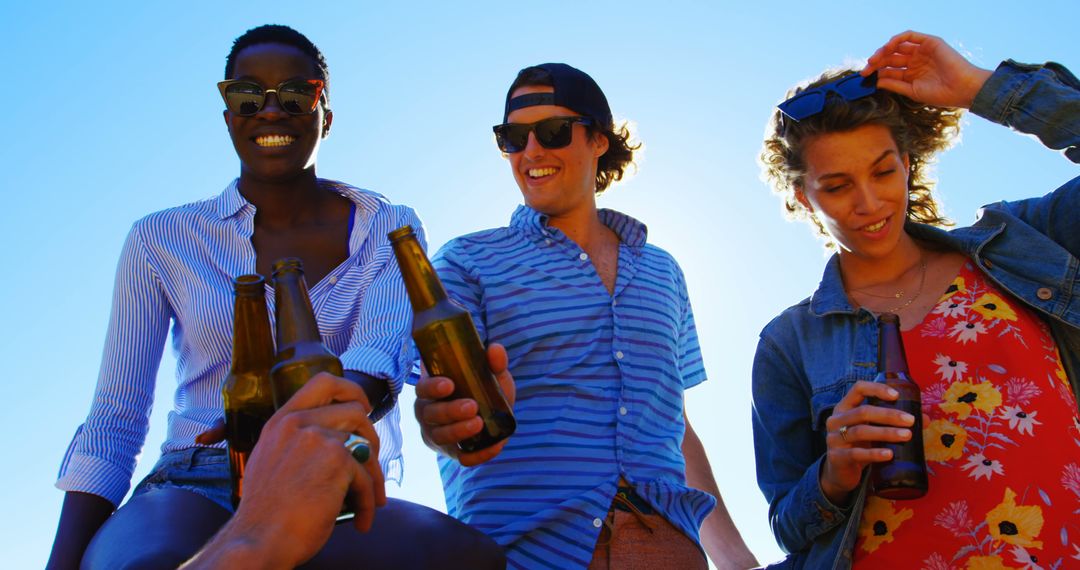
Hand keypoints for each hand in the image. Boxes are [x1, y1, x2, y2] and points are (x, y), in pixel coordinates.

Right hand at [185, 372, 384, 568]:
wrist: (258, 540)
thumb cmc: (266, 513)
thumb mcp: (271, 463)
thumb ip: (297, 445)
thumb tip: (340, 445)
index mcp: (282, 422)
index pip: (323, 382)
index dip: (351, 391)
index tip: (362, 408)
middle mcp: (298, 424)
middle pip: (356, 411)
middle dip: (372, 439)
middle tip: (369, 466)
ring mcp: (318, 439)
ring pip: (366, 445)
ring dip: (374, 476)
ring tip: (370, 498)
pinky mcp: (337, 460)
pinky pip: (366, 477)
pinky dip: (368, 501)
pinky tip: (363, 520)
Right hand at [414, 343, 515, 466]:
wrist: (492, 411)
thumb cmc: (482, 387)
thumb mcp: (490, 373)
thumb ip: (494, 362)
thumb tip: (495, 349)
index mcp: (430, 390)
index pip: (423, 389)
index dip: (432, 388)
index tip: (449, 385)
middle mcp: (428, 413)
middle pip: (430, 415)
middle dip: (450, 411)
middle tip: (472, 406)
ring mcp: (438, 434)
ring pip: (441, 437)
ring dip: (459, 431)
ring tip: (479, 423)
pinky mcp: (453, 452)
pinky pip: (462, 458)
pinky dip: (478, 454)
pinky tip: (495, 445)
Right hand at [820, 381, 915, 504]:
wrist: (840, 473)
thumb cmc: (859, 446)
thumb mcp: (873, 432)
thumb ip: (893, 423)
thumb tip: (924, 419)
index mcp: (844, 408)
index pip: (858, 389)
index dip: (877, 389)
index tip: (896, 396)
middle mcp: (836, 420)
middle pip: (862, 412)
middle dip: (888, 415)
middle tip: (910, 421)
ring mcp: (834, 439)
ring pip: (861, 431)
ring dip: (886, 433)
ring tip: (906, 436)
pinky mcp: (836, 457)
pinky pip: (856, 453)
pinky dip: (874, 453)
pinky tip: (889, 454)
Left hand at [862, 30, 992, 108]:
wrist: (962, 89)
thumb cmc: (941, 94)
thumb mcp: (912, 91)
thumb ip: (895, 85)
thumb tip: (877, 81)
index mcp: (911, 73)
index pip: (889, 69)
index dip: (876, 71)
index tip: (864, 76)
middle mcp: (915, 61)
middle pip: (890, 57)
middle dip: (876, 61)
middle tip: (866, 68)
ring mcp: (922, 51)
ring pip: (897, 46)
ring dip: (883, 50)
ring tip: (874, 60)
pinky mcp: (929, 42)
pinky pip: (910, 36)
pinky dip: (897, 39)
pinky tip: (888, 47)